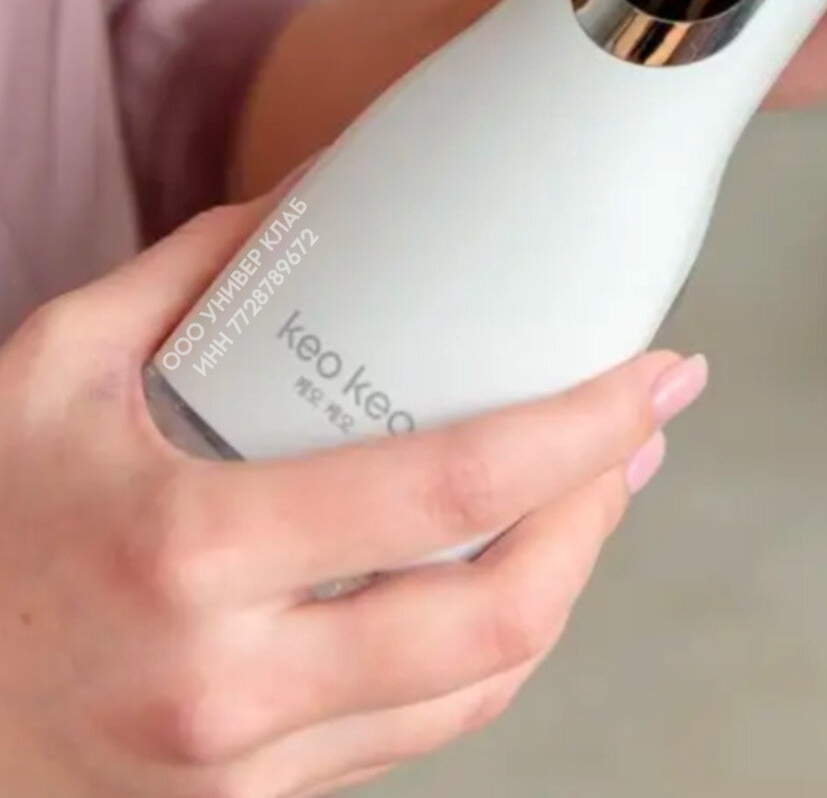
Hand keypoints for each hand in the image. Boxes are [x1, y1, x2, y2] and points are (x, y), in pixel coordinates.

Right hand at [0, 190, 705, 796]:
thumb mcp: (51, 369)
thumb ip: (189, 272)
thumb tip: (316, 197)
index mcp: (189, 551)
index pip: (446, 496)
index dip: (579, 432)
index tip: (655, 375)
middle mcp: (231, 683)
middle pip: (496, 619)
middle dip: (600, 511)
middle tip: (639, 430)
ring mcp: (245, 769)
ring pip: (474, 692)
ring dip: (564, 582)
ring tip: (598, 490)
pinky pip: (413, 736)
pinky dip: (484, 652)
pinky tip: (507, 576)